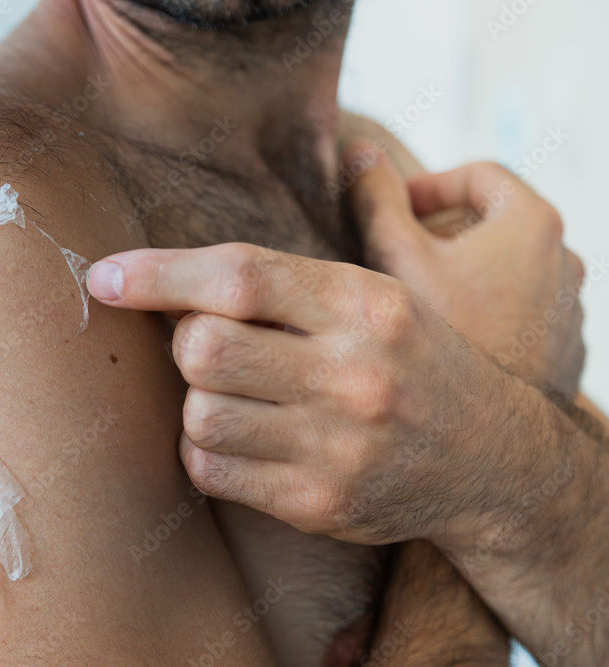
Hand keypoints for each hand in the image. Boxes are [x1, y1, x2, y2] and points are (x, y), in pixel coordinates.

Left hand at [86, 242, 507, 544]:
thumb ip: (288, 279)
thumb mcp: (376, 296)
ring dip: (196, 399)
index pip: (239, 277)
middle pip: (203, 348)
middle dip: (186, 342)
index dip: (158, 274)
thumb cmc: (411, 361)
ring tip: (235, 394)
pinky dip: (204, 449)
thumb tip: (173, 274)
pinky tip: (239, 437)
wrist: (492, 460)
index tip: (104, 276)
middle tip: (210, 344)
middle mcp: (354, 374)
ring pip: (199, 413)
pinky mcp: (318, 503)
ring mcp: (337, 446)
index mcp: (364, 304)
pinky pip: (209, 469)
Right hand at [348, 146, 586, 396]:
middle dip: (441, 234)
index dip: (427, 187)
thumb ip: (376, 199)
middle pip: (494, 222)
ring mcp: (570, 308)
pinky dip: (484, 311)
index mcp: (534, 224)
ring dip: (462, 275)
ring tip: (418, 306)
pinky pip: (519, 311)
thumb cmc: (444, 340)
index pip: (478, 174)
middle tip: (396, 263)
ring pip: (506, 271)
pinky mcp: (564, 348)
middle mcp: (567, 260)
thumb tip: (361, 151)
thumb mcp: (395, 259)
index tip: (393, 217)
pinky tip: (446, 343)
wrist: (489, 437)